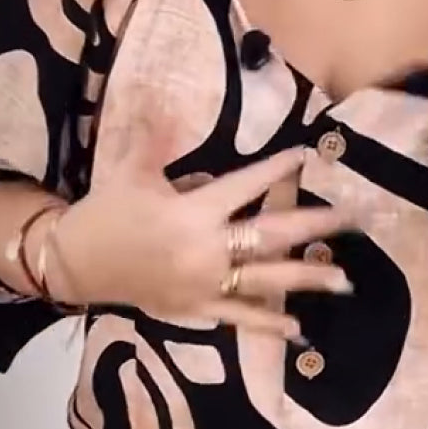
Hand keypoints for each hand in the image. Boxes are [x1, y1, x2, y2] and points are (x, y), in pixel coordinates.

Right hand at [45, 142, 355, 341]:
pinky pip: (240, 319)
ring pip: (266, 281)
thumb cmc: (106, 214)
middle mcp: (206, 250)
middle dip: (313, 227)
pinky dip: (269, 325)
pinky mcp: (199, 309)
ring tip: (344, 279)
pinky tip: (299, 329)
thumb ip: (156, 139)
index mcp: (192, 212)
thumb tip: (167, 98)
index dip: (275, 170)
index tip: (306, 156)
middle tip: (350, 220)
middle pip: (270, 236)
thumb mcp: (130, 171)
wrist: (77, 264)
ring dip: (306, 279)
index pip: (244, 186)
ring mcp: (206, 284)